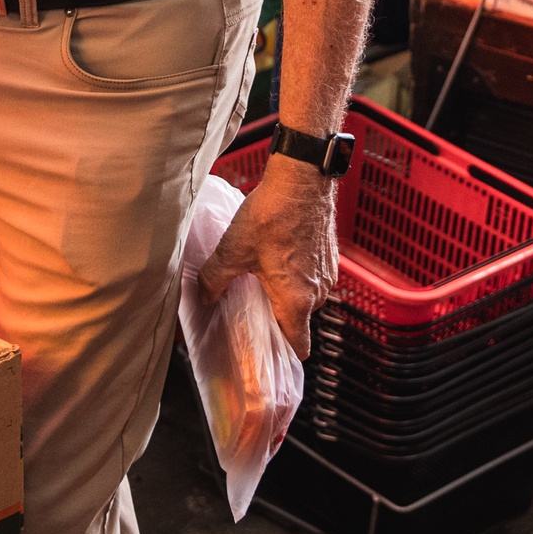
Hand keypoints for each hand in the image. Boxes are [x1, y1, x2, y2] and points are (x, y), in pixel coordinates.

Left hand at [196, 157, 336, 358]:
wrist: (302, 181)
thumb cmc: (271, 216)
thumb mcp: (232, 251)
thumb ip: (214, 281)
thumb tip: (203, 298)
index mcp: (296, 301)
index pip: (298, 347)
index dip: (280, 352)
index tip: (262, 350)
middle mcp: (317, 293)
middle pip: (298, 322)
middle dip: (276, 318)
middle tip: (250, 307)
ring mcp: (327, 275)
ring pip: (305, 298)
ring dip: (286, 294)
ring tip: (260, 278)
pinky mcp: (329, 257)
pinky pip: (311, 278)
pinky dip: (296, 275)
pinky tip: (275, 257)